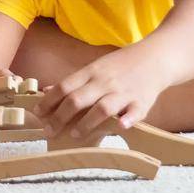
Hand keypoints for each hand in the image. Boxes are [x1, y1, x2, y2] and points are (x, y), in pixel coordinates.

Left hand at [35, 47, 168, 142]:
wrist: (156, 57)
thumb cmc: (121, 65)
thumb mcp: (95, 68)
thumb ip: (73, 82)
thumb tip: (46, 92)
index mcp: (92, 72)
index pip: (65, 87)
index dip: (49, 101)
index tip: (37, 114)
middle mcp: (105, 82)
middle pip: (78, 99)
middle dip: (60, 117)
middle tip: (48, 131)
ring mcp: (123, 92)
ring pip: (102, 108)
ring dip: (87, 122)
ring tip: (74, 135)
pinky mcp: (142, 102)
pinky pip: (134, 112)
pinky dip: (127, 120)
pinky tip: (120, 127)